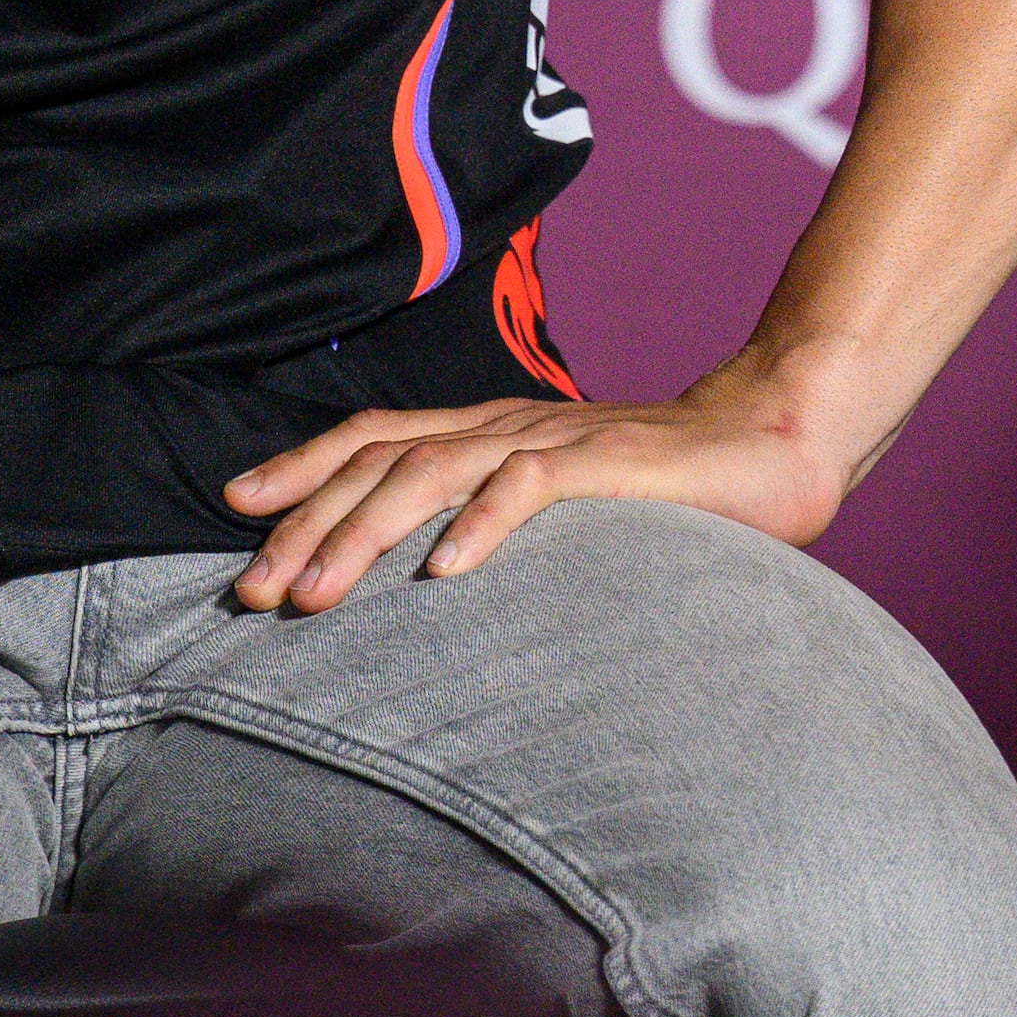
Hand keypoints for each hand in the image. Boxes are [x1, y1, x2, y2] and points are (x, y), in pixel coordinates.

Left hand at [223, 388, 851, 613]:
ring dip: (366, 531)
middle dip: (308, 523)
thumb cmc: (674, 486)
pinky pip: (534, 486)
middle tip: (252, 589)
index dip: (304, 466)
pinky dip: (483, 524)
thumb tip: (430, 583)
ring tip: (315, 592)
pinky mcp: (613, 463)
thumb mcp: (569, 505)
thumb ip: (506, 526)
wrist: (779, 435)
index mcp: (496, 431)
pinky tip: (445, 570)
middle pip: (385, 458)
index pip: (379, 434)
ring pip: (436, 470)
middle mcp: (512, 424)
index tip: (236, 509)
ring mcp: (560, 438)